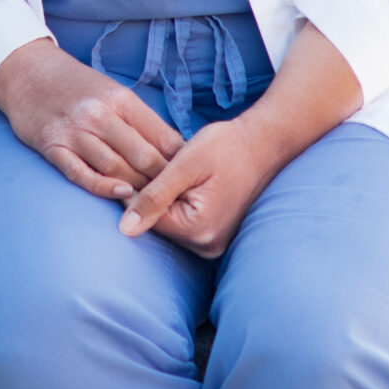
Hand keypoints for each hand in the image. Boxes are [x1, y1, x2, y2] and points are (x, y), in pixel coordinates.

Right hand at [0, 38, 183, 201]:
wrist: (27, 72)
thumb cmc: (77, 85)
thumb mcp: (112, 92)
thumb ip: (139, 120)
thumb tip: (175, 150)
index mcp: (121, 99)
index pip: (161, 136)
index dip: (180, 162)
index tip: (193, 181)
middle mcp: (100, 114)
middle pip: (142, 156)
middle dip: (163, 181)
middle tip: (178, 202)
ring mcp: (75, 131)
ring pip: (115, 166)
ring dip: (137, 189)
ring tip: (153, 206)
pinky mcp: (52, 146)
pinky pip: (81, 172)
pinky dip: (102, 186)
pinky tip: (120, 195)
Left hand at [122, 23, 362, 258]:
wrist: (264, 144)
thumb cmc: (226, 147)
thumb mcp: (185, 166)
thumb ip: (154, 197)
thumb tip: (124, 230)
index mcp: (198, 230)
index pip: (146, 218)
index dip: (136, 188)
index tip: (140, 162)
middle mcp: (207, 245)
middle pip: (159, 223)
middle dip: (153, 194)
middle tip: (164, 164)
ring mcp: (213, 243)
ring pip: (170, 222)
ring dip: (166, 198)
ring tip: (179, 171)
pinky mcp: (216, 234)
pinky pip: (185, 222)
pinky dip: (179, 202)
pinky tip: (188, 182)